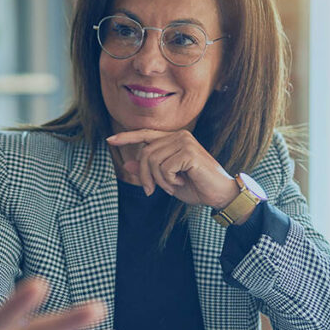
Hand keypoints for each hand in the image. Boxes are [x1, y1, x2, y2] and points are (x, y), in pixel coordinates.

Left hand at [107, 129, 237, 207]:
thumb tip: (126, 166)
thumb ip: (148, 172)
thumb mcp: (167, 181)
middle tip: (152, 190)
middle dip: (144, 176)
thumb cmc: (196, 187)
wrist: (220, 195)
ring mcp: (184, 142)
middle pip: (145, 153)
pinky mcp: (188, 152)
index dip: (127, 137)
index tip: (109, 140)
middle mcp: (179, 135)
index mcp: (174, 139)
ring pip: (152, 161)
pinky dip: (168, 180)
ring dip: (159, 180)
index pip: (145, 135)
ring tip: (173, 185)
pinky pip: (164, 167)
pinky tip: (182, 181)